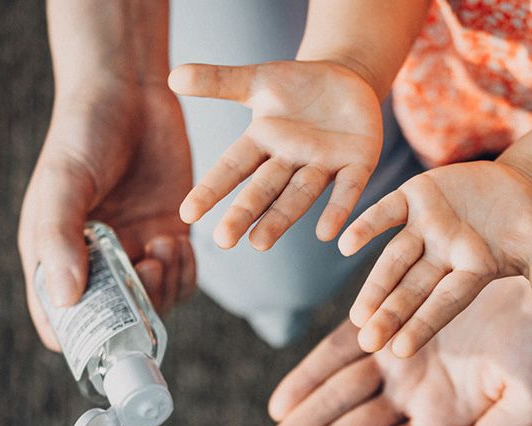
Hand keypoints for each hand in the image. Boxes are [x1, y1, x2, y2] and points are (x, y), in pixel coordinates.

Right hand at [18, 79, 193, 349]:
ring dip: (166, 288)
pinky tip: (179, 241)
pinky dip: (186, 272)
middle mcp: (94, 263)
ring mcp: (133, 252)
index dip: (81, 340)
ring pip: (154, 304)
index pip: (61, 322)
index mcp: (54, 256)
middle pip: (115, 321)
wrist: (130, 93)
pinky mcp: (168, 236)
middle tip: (149, 271)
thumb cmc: (83, 133)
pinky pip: (181, 279)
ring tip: (164, 246)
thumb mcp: (64, 182)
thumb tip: (64, 300)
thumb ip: (61, 238)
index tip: (108, 331)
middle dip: (137, 310)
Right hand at [168, 60, 381, 250]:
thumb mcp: (258, 80)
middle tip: (224, 241)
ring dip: (281, 219)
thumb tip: (173, 76)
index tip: (188, 213)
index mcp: (263, 142)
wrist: (347, 80)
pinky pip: (347, 189)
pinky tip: (327, 234)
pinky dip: (338, 210)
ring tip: (260, 243)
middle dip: (244, 213)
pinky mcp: (358, 163)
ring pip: (299, 195)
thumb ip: (219, 81)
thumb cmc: (297, 86)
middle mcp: (289, 160)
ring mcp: (323, 165)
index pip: (232, 167)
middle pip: (263, 189)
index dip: (212, 188)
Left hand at [337, 161, 531, 357]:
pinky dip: (366, 225)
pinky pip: (386, 213)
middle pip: (412, 289)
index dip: (424, 324)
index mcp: (470, 274)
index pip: (444, 303)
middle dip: (390, 314)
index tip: (400, 349)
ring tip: (356, 314)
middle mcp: (442, 257)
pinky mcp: (414, 198)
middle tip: (366, 341)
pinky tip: (343, 244)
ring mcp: (425, 228)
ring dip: (375, 284)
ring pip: (393, 259)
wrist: (519, 187)